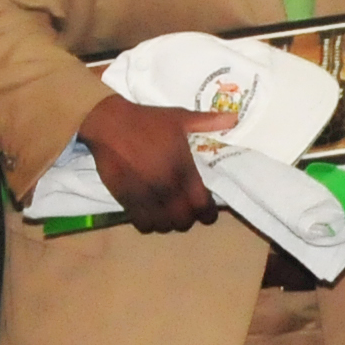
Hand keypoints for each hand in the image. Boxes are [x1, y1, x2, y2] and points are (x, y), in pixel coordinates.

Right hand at [80, 99, 218, 232]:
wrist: (110, 124)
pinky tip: (150, 216)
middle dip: (188, 220)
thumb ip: (207, 123)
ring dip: (168, 224)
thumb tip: (234, 118)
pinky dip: (149, 224)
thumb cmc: (147, 121)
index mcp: (184, 170)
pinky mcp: (127, 199)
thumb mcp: (180, 118)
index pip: (202, 206)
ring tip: (168, 216)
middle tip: (186, 213)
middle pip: (184, 221)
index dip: (207, 214)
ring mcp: (147, 196)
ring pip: (163, 226)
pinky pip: (142, 224)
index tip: (207, 213)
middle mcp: (167, 187)